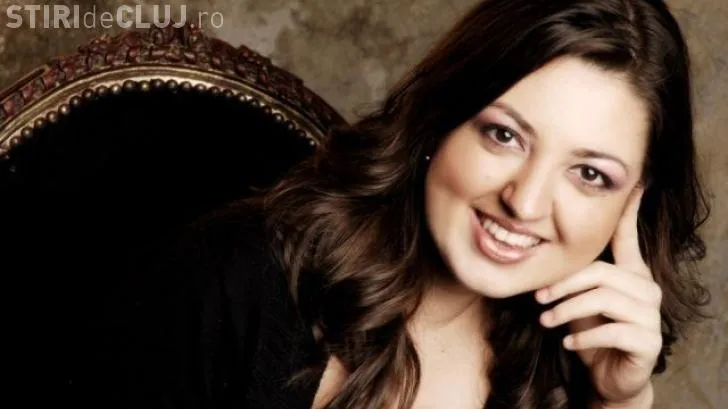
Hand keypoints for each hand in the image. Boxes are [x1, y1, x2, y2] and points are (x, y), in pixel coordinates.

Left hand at [535, 187, 661, 406]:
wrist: (607, 376)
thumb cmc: (591, 330)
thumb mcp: (579, 299)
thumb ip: (573, 276)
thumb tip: (541, 247)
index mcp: (630, 273)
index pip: (628, 238)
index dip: (629, 212)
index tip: (633, 184)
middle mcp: (647, 289)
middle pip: (600, 272)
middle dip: (563, 284)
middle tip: (538, 298)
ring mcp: (652, 316)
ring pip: (603, 300)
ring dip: (566, 311)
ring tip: (546, 321)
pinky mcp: (649, 342)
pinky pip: (612, 331)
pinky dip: (583, 337)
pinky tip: (567, 343)